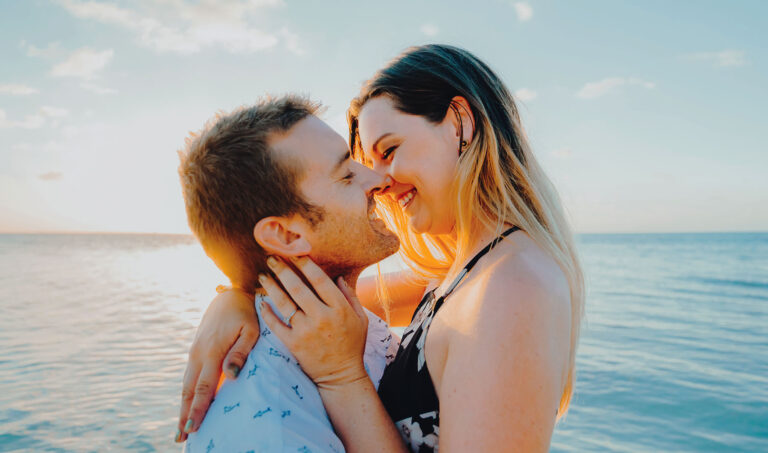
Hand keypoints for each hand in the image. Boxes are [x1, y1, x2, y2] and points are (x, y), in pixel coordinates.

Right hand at [175, 289, 259, 441]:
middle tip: (181, 438)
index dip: (197, 409)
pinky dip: (186, 393)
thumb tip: (231, 376)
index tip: (192, 428)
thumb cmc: (246, 313)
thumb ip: (241, 353)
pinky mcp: (196, 350)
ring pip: (186, 384)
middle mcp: (198, 354)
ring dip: (182, 407)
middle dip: (184, 415)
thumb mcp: (251, 330)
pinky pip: (189, 376)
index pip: (203, 387)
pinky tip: (187, 405)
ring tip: (181, 429)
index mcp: (212, 351)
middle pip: (188, 390)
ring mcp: (195, 352)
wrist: (231, 295)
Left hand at [259, 255, 369, 389]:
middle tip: (271, 258)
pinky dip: (267, 312)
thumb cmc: (352, 345)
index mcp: (339, 308)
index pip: (319, 279)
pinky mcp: (293, 344)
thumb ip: (350, 296)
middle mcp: (321, 317)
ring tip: (262, 275)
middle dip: (282, 269)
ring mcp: (305, 331)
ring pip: (284, 303)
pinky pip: (276, 324)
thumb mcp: (360, 318)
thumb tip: (338, 277)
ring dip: (271, 286)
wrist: (341, 375)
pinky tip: (261, 301)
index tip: (294, 254)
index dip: (305, 264)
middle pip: (297, 287)